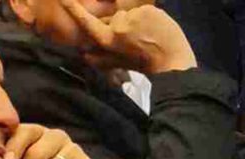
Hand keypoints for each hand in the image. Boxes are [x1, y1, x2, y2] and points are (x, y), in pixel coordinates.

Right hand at [58, 0, 196, 73]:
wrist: (170, 60)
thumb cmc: (143, 64)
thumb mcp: (119, 63)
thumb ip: (100, 59)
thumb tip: (83, 56)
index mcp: (108, 40)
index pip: (88, 22)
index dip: (74, 9)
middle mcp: (117, 26)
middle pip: (114, 17)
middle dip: (121, 24)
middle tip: (136, 39)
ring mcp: (133, 17)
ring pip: (129, 14)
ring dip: (136, 20)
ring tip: (147, 34)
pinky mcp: (147, 10)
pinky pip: (143, 10)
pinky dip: (147, 17)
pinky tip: (154, 28)